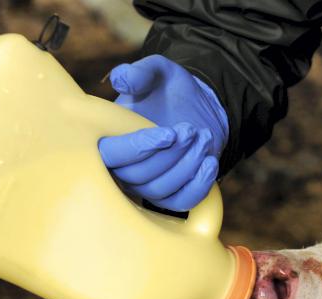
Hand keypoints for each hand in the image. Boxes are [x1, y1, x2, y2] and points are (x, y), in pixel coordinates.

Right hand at [98, 55, 228, 211]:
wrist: (198, 106)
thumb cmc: (170, 89)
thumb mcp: (157, 72)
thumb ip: (139, 73)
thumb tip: (121, 79)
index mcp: (111, 138)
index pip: (112, 155)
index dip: (138, 148)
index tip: (167, 133)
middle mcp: (124, 167)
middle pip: (138, 176)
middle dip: (169, 155)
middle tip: (191, 131)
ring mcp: (147, 185)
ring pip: (159, 190)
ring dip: (186, 167)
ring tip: (204, 139)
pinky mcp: (171, 194)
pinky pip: (181, 202)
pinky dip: (197, 186)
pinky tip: (210, 162)